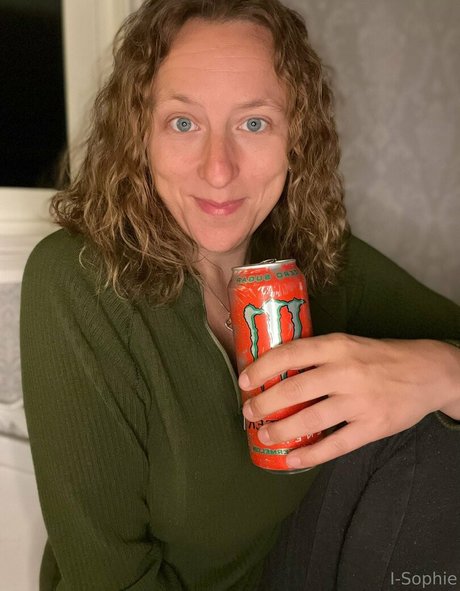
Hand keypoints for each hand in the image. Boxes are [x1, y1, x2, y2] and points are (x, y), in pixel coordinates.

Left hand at [239, 333, 459, 468]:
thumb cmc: (380, 356)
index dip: (262, 368)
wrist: (429, 372)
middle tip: (248, 410)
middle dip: (263, 403)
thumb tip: (277, 370)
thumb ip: (318, 354)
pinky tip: (292, 459)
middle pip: (293, 390)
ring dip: (280, 431)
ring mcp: (360, 401)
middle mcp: (345, 372)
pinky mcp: (373, 427)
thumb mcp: (349, 343)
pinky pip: (336, 445)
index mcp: (337, 346)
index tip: (244, 379)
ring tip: (264, 435)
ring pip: (310, 420)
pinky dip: (310, 455)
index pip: (289, 353)